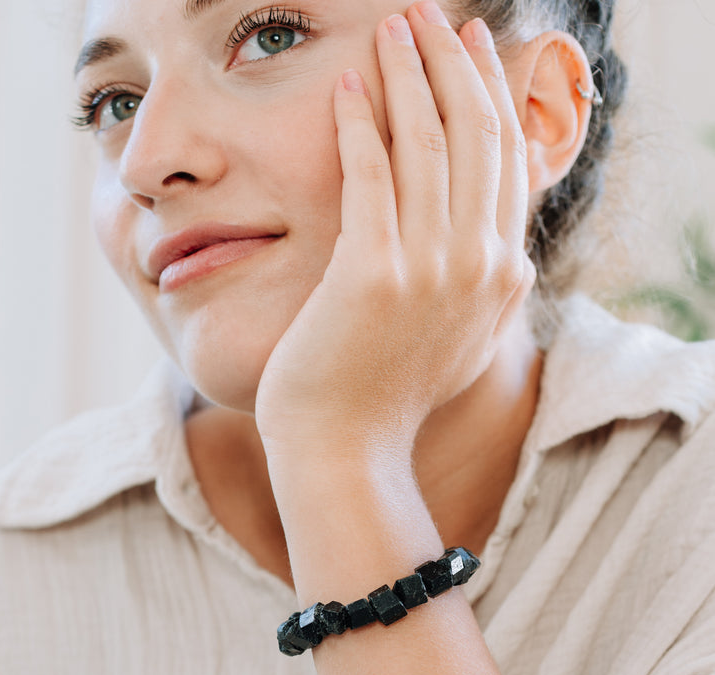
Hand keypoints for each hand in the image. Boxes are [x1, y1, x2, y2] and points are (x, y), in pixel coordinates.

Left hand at [255, 2, 534, 460]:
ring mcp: (430, 269)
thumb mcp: (463, 343)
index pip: (505, 159)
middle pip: (474, 135)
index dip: (488, 93)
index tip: (469, 48)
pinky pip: (370, 175)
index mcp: (503, 275)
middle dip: (451, 63)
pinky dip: (357, 124)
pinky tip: (344, 89)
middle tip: (428, 16)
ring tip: (389, 31)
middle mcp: (479, 266)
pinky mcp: (372, 273)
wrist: (347, 451)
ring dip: (407, 74)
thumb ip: (490, 292)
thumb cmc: (388, 396)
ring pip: (426, 142)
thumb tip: (510, 253)